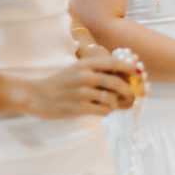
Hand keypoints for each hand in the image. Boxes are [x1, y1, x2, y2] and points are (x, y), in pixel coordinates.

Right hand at [25, 53, 139, 117]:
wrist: (37, 96)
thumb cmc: (59, 83)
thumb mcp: (76, 69)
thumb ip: (95, 70)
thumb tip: (121, 76)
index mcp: (84, 64)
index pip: (112, 63)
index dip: (128, 68)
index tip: (138, 73)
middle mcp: (84, 76)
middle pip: (116, 83)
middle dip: (127, 91)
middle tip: (130, 95)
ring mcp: (81, 92)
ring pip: (110, 99)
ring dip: (115, 103)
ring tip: (111, 105)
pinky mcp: (78, 108)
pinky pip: (102, 111)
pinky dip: (106, 111)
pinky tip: (101, 110)